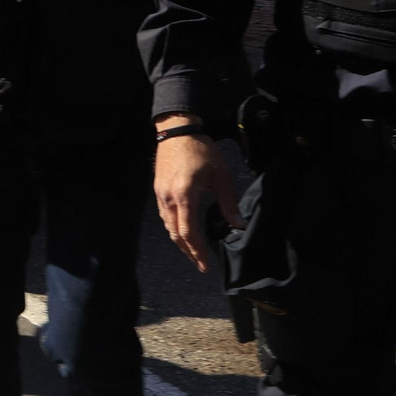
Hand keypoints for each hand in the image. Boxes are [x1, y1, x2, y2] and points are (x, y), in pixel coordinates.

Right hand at [154, 120, 243, 272]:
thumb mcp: (220, 175)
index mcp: (184, 195)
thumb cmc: (201, 150)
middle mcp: (168, 198)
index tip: (206, 264)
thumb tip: (237, 225)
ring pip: (168, 227)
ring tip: (194, 252)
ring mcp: (160, 195)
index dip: (197, 251)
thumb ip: (228, 202)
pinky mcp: (158, 190)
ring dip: (181, 242)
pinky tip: (184, 231)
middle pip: (176, 234)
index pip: (188, 232)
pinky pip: (165, 216)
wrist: (177, 130)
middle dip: (188, 252)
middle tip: (200, 265)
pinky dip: (174, 229)